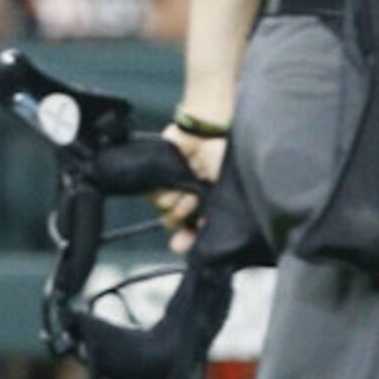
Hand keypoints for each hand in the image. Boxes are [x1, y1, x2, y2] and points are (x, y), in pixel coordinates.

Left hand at [153, 122, 224, 252]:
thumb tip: (202, 233)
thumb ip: (215, 215)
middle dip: (181, 219)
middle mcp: (189, 198)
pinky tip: (172, 184)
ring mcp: (173, 187)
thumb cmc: (223, 158)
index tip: (181, 246)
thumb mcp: (226, 190)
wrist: (206, 132)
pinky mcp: (158, 176)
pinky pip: (151, 195)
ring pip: (163, 211)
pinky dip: (160, 192)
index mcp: (207, 203)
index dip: (188, 241)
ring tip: (186, 191)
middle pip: (176, 223)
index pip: (194, 231)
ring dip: (174, 204)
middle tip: (191, 206)